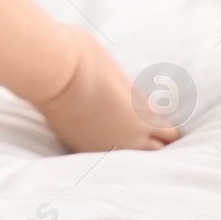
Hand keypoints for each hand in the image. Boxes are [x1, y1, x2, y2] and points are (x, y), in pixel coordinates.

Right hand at [33, 27, 181, 151]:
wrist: (51, 73)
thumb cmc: (86, 62)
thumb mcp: (122, 77)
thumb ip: (136, 97)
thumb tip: (143, 106)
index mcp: (143, 119)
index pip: (169, 134)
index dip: (166, 127)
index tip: (162, 122)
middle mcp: (127, 139)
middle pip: (153, 151)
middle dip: (155, 142)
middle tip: (151, 133)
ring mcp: (102, 147)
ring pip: (128, 157)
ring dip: (132, 149)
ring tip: (129, 138)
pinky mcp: (80, 147)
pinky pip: (104, 154)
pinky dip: (108, 148)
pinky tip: (105, 138)